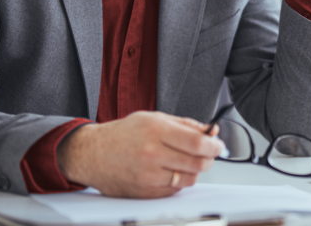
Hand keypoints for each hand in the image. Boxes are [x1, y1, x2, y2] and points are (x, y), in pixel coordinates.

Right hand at [57, 111, 222, 197]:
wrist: (92, 154)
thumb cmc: (122, 134)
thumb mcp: (153, 118)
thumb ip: (185, 124)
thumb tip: (210, 130)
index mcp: (156, 130)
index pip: (198, 142)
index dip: (215, 145)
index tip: (218, 144)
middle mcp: (152, 153)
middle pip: (198, 163)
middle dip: (209, 158)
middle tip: (208, 153)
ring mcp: (148, 175)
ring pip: (189, 178)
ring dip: (194, 170)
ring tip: (185, 161)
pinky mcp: (145, 192)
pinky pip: (175, 190)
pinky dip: (179, 181)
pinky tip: (170, 171)